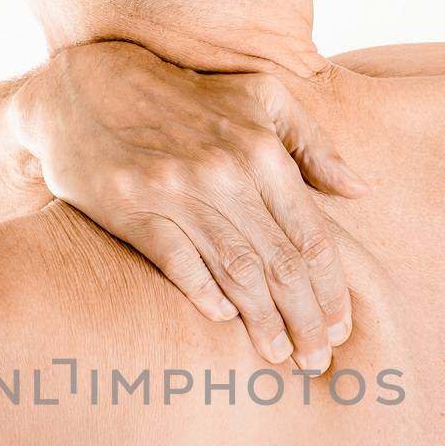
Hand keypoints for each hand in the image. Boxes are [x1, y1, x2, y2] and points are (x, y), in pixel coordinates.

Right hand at [14, 41, 368, 370]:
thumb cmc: (183, 95)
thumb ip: (312, 143)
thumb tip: (359, 189)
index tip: (342, 327)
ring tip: (282, 355)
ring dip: (263, 320)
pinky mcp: (131, 208)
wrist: (85, 86)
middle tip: (319, 358)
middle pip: (279, 262)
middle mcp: (223, 172)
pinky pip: (177, 261)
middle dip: (306, 318)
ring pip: (236, 270)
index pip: (310, 235)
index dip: (331, 288)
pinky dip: (204, 293)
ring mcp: (175, 192)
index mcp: (261, 149)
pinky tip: (226, 322)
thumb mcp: (259, 97)